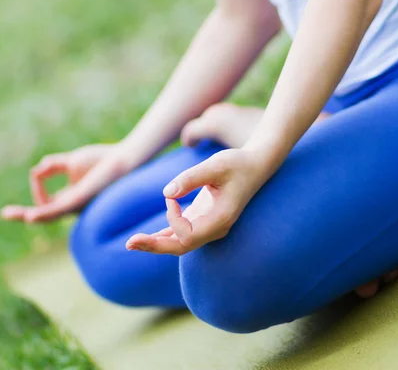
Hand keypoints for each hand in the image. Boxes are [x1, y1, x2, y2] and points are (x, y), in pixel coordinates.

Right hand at [1, 143, 132, 223]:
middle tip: (5, 213)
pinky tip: (32, 215)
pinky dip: (44, 212)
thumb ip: (53, 165)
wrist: (124, 159)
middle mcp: (72, 206)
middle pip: (43, 214)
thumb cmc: (103, 160)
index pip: (45, 201)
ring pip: (49, 215)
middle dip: (24, 214)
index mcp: (70, 198)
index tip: (41, 168)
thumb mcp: (72, 161)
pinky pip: (60, 209)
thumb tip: (36, 169)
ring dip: (30, 214)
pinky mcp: (81, 200)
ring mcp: (76, 205)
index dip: (37, 185)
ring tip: (12, 214)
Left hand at [126, 148, 265, 255]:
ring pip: (179, 243)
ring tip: (131, 244)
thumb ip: (191, 178)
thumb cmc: (237, 163)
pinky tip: (147, 239)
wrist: (255, 164)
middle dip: (154, 246)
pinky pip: (181, 233)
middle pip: (180, 247)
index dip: (173, 218)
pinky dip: (164, 235)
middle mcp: (214, 229)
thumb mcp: (215, 165)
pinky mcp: (203, 217)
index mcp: (220, 220)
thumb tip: (166, 193)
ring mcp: (209, 225)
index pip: (188, 235)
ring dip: (156, 243)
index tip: (172, 194)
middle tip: (129, 244)